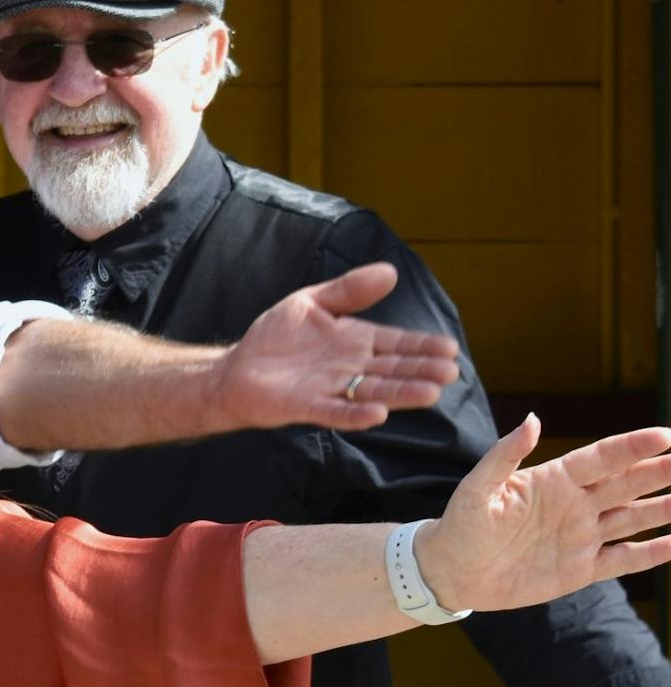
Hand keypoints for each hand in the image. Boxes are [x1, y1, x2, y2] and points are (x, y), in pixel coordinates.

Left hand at [214, 263, 460, 431]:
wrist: (236, 368)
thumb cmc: (277, 337)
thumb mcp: (312, 302)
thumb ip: (348, 290)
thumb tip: (390, 271)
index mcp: (357, 341)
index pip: (397, 343)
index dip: (422, 346)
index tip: (450, 347)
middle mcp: (352, 368)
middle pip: (393, 370)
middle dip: (421, 371)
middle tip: (450, 372)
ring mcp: (332, 389)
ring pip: (373, 392)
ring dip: (401, 394)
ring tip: (430, 393)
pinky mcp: (307, 406)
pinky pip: (336, 411)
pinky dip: (355, 414)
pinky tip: (377, 415)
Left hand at [417, 416, 670, 612]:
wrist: (452, 572)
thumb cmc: (461, 525)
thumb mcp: (477, 489)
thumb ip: (504, 456)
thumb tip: (533, 420)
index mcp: (553, 480)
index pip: (601, 458)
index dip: (632, 447)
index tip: (664, 435)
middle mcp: (575, 504)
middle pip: (628, 483)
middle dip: (661, 471)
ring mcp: (582, 536)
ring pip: (634, 518)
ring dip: (665, 507)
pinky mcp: (582, 568)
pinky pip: (625, 559)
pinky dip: (652, 553)